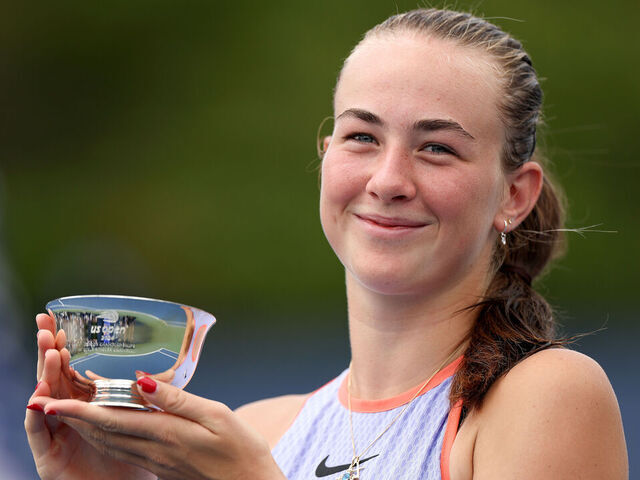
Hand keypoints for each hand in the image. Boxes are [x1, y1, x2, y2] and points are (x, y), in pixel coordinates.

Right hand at [25, 314, 154, 479]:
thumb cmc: (140, 466)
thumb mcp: (152, 429)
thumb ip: (149, 403)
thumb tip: (143, 378)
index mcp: (96, 411)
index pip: (78, 373)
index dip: (70, 350)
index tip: (64, 325)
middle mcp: (74, 422)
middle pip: (58, 380)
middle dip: (50, 353)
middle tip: (46, 326)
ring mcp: (59, 439)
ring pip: (46, 402)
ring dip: (44, 376)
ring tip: (48, 352)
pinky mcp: (50, 460)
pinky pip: (38, 435)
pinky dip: (36, 415)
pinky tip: (38, 398)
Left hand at [31, 378, 285, 479]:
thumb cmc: (241, 450)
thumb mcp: (217, 415)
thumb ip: (178, 400)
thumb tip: (143, 382)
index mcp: (167, 434)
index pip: (112, 419)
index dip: (79, 410)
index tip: (53, 400)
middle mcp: (156, 450)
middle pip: (104, 432)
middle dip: (73, 417)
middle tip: (49, 399)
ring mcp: (158, 462)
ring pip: (111, 443)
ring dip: (86, 426)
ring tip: (68, 410)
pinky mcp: (163, 468)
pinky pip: (125, 451)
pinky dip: (107, 436)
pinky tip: (106, 427)